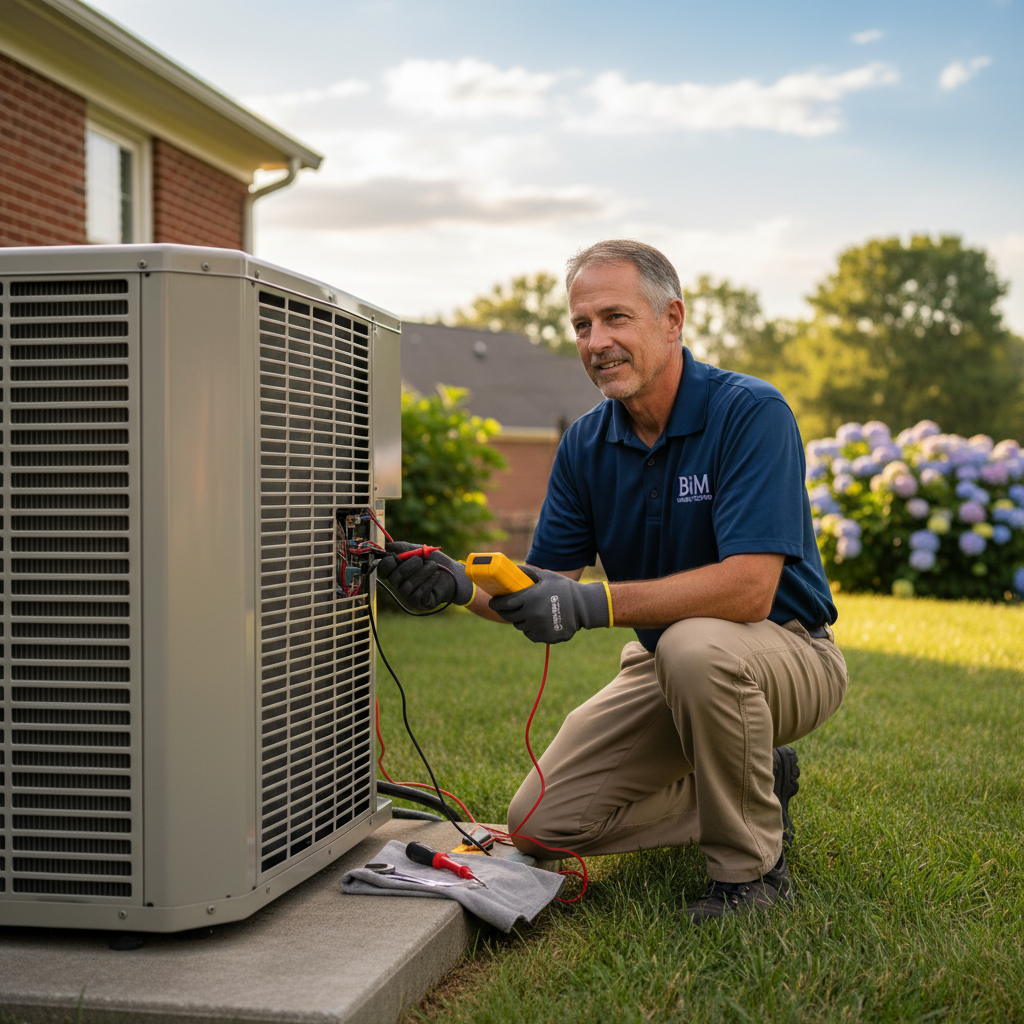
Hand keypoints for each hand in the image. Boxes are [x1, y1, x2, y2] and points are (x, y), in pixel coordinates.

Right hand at [374, 542, 474, 610]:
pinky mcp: (419, 603)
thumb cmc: (436, 561)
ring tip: (434, 566)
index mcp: (397, 571)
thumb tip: (385, 546)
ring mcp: (408, 596)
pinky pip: (419, 594)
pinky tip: (436, 576)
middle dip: (409, 566)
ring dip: (423, 572)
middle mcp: (400, 585)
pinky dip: (429, 582)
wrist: (455, 573)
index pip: (382, 570)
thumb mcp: (418, 550)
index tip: (397, 556)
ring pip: (408, 586)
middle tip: (421, 560)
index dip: (388, 562)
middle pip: (394, 578)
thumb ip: (402, 547)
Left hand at [488, 567, 611, 643]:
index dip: (496, 604)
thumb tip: (514, 567)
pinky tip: (536, 622)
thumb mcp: (547, 576)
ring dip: (520, 621)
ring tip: (526, 614)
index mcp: (530, 598)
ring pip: (521, 627)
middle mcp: (532, 614)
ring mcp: (539, 628)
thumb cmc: (564, 589)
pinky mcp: (545, 637)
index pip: (505, 604)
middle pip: (510, 617)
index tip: (493, 602)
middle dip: (505, 613)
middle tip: (507, 609)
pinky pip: (531, 635)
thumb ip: (529, 572)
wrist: (584, 606)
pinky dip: (531, 630)